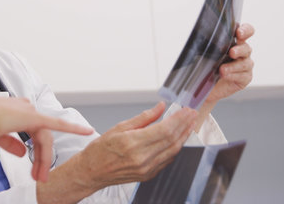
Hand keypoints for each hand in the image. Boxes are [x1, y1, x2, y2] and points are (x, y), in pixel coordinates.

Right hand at [0, 96, 93, 181]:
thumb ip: (10, 142)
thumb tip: (22, 152)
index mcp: (13, 110)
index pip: (30, 130)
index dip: (33, 149)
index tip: (33, 166)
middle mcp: (24, 108)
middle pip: (40, 136)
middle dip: (40, 158)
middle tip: (38, 177)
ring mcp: (30, 112)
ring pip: (44, 138)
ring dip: (44, 159)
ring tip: (41, 176)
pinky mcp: (35, 118)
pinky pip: (57, 125)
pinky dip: (73, 128)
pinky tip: (86, 131)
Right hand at [74, 102, 196, 188]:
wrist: (92, 171)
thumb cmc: (100, 150)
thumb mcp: (119, 127)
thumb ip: (143, 118)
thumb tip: (160, 107)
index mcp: (132, 143)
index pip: (164, 129)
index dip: (178, 119)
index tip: (185, 110)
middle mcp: (141, 158)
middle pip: (171, 139)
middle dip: (184, 125)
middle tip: (191, 114)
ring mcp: (146, 169)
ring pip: (173, 151)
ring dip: (183, 136)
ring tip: (189, 124)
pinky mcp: (148, 175)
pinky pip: (167, 160)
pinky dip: (175, 148)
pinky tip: (178, 139)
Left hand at [205, 23, 254, 103]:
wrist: (202, 84)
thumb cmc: (204, 64)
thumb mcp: (203, 51)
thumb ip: (205, 42)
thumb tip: (197, 36)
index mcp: (234, 41)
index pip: (246, 31)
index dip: (246, 30)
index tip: (239, 33)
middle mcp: (242, 52)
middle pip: (246, 48)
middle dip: (239, 49)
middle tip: (231, 53)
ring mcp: (245, 65)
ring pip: (245, 63)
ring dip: (233, 66)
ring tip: (222, 69)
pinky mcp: (245, 78)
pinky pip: (243, 76)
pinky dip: (233, 75)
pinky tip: (225, 76)